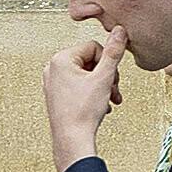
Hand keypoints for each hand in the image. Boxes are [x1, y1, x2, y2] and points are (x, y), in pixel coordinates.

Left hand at [43, 26, 127, 171]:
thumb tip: (119, 31)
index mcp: (60, 59)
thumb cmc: (82, 113)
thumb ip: (113, 52)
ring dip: (102, 86)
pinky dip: (92, 94)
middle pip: (90, 61)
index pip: (93, 47)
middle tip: (113, 89)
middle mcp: (52, 69)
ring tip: (109, 99)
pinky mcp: (56, 95)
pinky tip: (100, 105)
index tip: (111, 78)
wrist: (72, 140)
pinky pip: (79, 86)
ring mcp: (52, 83)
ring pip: (86, 75)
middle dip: (106, 76)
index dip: (108, 62)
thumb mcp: (104, 77)